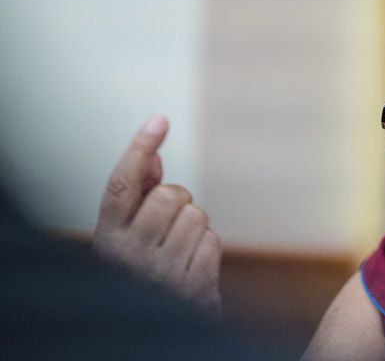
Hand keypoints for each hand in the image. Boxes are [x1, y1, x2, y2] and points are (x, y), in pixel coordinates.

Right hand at [92, 115, 221, 318]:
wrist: (155, 329)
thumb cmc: (142, 271)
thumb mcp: (128, 236)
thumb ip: (140, 196)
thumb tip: (155, 156)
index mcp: (108, 238)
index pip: (122, 186)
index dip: (139, 149)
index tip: (159, 119)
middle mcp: (129, 257)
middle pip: (172, 195)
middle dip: (179, 201)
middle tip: (169, 225)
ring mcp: (161, 275)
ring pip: (197, 215)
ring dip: (195, 226)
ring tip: (179, 248)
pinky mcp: (192, 289)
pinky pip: (213, 241)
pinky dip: (207, 248)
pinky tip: (192, 265)